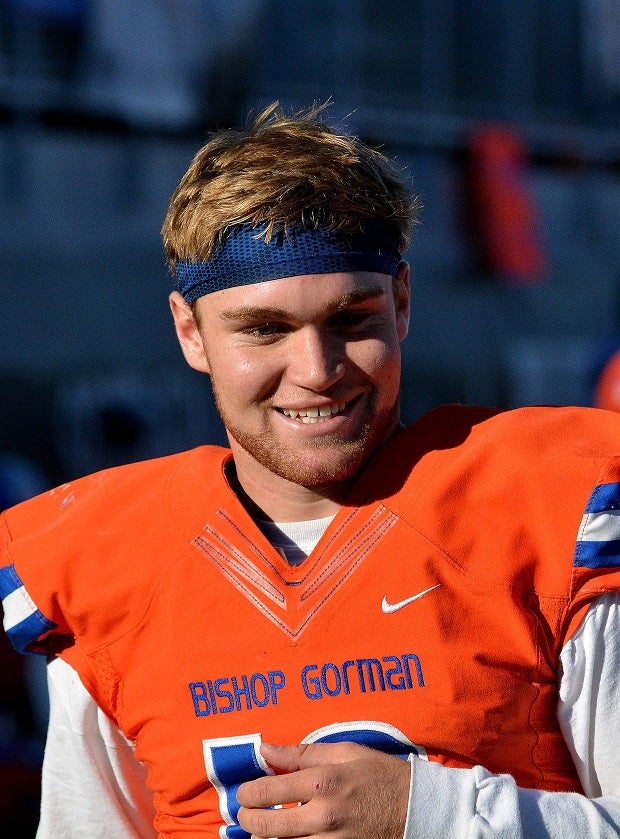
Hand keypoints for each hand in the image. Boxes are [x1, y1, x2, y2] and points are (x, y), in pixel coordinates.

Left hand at [236, 740, 410, 838]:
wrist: (416, 809)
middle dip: (248, 819)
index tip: (245, 792)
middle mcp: (323, 816)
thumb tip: (265, 750)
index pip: (267, 791)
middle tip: (246, 813)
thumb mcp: (344, 752)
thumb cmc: (379, 775)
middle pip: (265, 826)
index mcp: (322, 782)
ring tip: (264, 830)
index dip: (247, 792)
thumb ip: (301, 753)